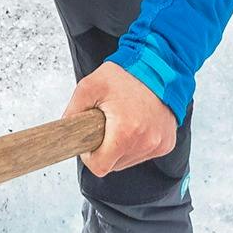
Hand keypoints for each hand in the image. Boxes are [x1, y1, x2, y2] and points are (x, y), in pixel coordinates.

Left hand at [65, 61, 177, 176]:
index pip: (100, 167)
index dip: (91, 156)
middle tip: (109, 125)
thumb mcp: (89, 87)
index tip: (92, 141)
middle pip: (114, 164)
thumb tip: (64, 133)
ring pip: (129, 160)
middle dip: (107, 149)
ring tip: (125, 121)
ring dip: (123, 147)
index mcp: (125, 133)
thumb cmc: (126, 75)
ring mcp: (158, 144)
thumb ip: (72, 113)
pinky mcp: (167, 143)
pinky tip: (139, 124)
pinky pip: (145, 153)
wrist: (158, 65)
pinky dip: (138, 143)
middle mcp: (145, 142)